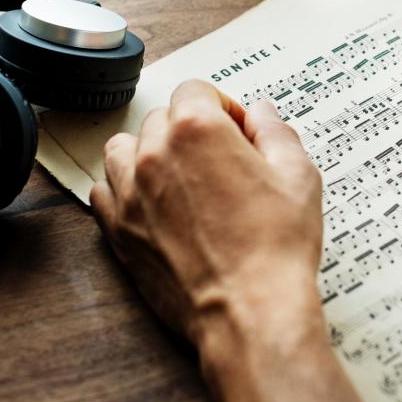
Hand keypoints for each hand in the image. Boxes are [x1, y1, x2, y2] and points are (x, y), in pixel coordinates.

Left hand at [91, 80, 359, 401]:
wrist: (250, 312)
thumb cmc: (277, 247)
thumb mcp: (298, 175)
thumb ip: (276, 132)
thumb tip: (261, 112)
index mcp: (197, 130)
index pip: (195, 89)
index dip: (223, 105)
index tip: (239, 130)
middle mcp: (155, 154)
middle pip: (161, 117)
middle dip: (191, 129)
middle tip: (222, 159)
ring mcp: (130, 193)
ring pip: (123, 148)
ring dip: (149, 151)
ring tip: (181, 174)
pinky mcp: (118, 231)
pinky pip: (104, 191)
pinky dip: (124, 189)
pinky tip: (154, 203)